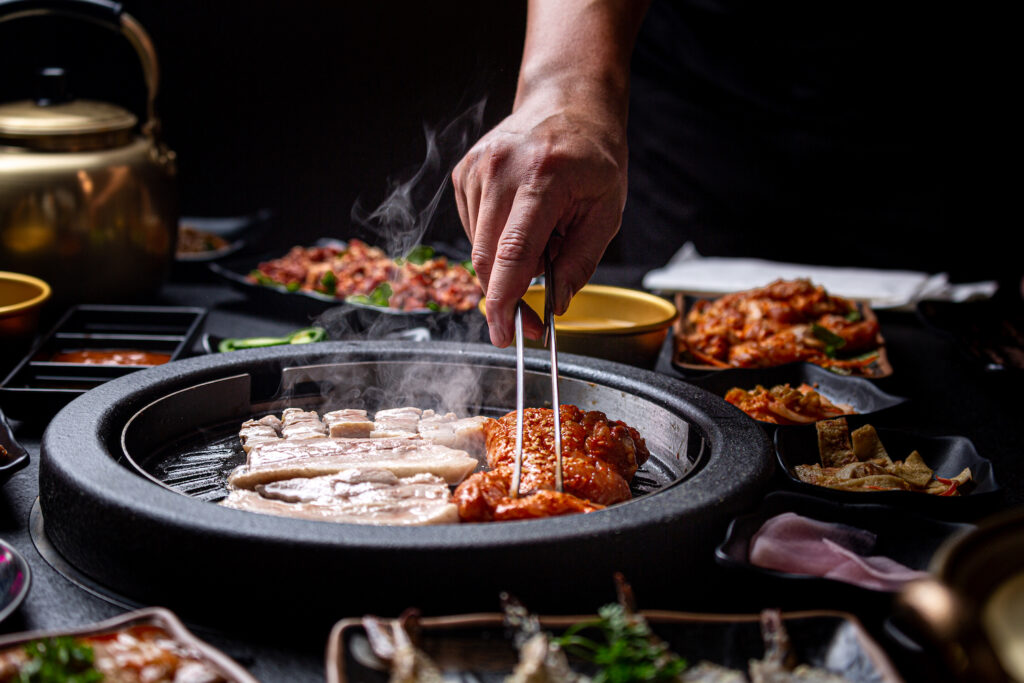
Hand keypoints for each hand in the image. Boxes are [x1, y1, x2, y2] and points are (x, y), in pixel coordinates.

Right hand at [453, 94, 627, 346]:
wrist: (568, 102)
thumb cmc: (592, 157)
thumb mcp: (606, 210)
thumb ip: (581, 261)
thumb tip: (556, 302)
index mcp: (544, 176)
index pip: (513, 251)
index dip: (505, 300)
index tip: (506, 333)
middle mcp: (502, 168)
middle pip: (486, 257)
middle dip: (504, 297)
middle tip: (530, 319)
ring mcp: (477, 168)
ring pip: (476, 248)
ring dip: (504, 266)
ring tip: (542, 242)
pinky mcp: (463, 173)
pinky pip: (472, 230)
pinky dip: (494, 242)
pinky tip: (519, 223)